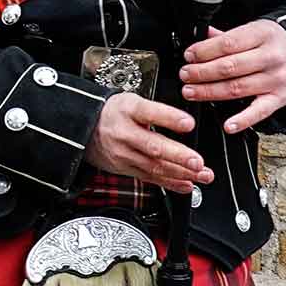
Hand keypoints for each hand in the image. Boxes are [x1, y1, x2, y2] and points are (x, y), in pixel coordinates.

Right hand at [88, 91, 214, 193]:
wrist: (84, 130)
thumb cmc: (113, 113)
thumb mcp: (131, 101)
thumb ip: (157, 111)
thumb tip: (187, 123)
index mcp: (128, 111)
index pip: (149, 112)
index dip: (169, 118)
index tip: (189, 123)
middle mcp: (125, 134)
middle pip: (153, 146)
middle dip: (178, 156)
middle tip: (198, 162)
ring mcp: (124, 154)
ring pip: (154, 166)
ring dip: (181, 173)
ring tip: (202, 175)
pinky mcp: (125, 168)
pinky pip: (149, 178)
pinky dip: (170, 183)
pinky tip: (186, 184)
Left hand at [179, 20, 285, 132]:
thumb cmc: (274, 44)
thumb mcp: (255, 31)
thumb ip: (228, 36)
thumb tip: (200, 35)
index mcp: (263, 34)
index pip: (228, 43)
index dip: (204, 51)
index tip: (188, 56)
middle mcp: (271, 57)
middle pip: (230, 67)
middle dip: (202, 72)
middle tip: (185, 75)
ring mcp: (276, 79)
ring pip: (237, 88)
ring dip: (209, 92)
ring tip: (190, 92)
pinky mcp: (279, 99)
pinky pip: (259, 111)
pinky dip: (243, 120)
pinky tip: (228, 125)